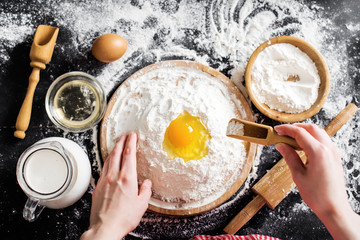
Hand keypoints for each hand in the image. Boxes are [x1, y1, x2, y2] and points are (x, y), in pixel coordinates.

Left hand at [81, 132, 151, 239]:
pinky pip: (103, 169)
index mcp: (127, 178)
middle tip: (124, 135)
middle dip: (121, 141)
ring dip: (113, 150)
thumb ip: (145, 191)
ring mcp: (104, 181)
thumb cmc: (123, 218)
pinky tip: (109, 163)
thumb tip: (146, 183)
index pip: (129, 154)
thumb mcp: (142, 205)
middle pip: (117, 153)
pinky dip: (107, 162)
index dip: (131, 142)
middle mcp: (114, 176)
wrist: (105, 228)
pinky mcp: (98, 187)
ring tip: (117, 145)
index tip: (133, 135)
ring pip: (108, 160)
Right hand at [275, 124, 359, 239]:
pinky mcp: (335, 157)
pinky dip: (312, 139)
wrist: (334, 208)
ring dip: (305, 132)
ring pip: (319, 133)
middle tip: (283, 133)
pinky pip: (323, 141)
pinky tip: (302, 147)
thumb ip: (289, 157)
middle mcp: (328, 149)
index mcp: (318, 152)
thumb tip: (281, 146)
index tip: (277, 130)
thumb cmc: (317, 195)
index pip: (300, 133)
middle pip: (311, 128)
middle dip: (296, 128)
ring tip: (291, 140)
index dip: (286, 129)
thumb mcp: (298, 175)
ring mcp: (334, 153)